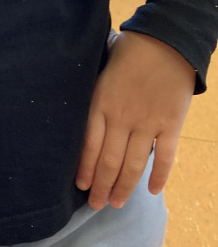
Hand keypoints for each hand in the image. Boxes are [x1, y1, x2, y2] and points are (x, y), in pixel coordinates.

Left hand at [76, 31, 194, 209]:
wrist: (165, 41)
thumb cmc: (128, 51)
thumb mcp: (100, 70)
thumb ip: (92, 94)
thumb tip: (75, 110)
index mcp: (101, 103)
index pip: (89, 145)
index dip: (85, 169)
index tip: (81, 187)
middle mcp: (122, 117)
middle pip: (109, 161)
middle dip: (102, 186)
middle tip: (96, 205)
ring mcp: (147, 122)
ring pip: (133, 163)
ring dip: (124, 187)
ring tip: (117, 203)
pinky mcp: (170, 124)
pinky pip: (165, 156)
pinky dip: (159, 175)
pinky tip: (152, 190)